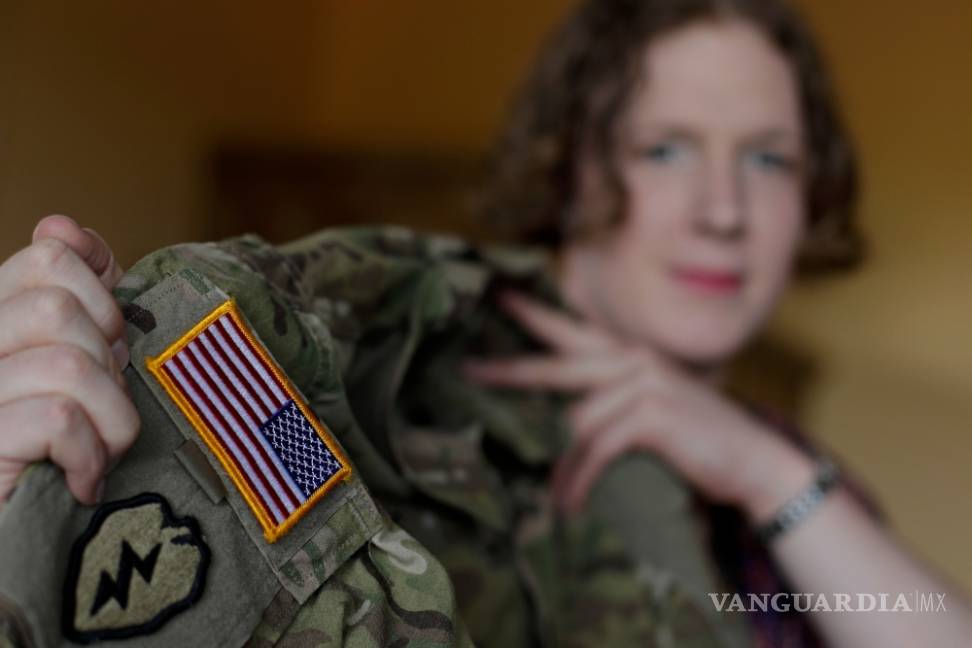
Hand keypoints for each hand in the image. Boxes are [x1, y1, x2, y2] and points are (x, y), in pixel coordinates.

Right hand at [0, 216, 139, 507]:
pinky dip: (88, 452)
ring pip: (66, 360)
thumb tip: (70, 232)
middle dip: (108, 358)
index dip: (100, 286)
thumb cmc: (49, 453)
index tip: (113, 331)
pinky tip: (81, 480)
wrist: (15, 550)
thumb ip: (74, 304)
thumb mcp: (71, 368)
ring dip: (108, 414)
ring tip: (97, 450)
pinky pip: (56, 419)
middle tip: (103, 403)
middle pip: (57, 305)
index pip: (47, 254)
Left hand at [463, 291, 813, 519]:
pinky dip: (580, 479)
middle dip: (511, 369)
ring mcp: (643, 383)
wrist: (756, 462)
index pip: (575, 330)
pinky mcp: (651, 415)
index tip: (500, 296)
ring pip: (576, 423)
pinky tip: (570, 502)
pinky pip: (596, 448)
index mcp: (632, 356)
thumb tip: (564, 420)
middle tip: (468, 368)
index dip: (537, 314)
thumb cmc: (701, 441)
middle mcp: (634, 361)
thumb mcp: (654, 410)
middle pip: (559, 363)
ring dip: (562, 469)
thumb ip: (613, 403)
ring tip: (556, 498)